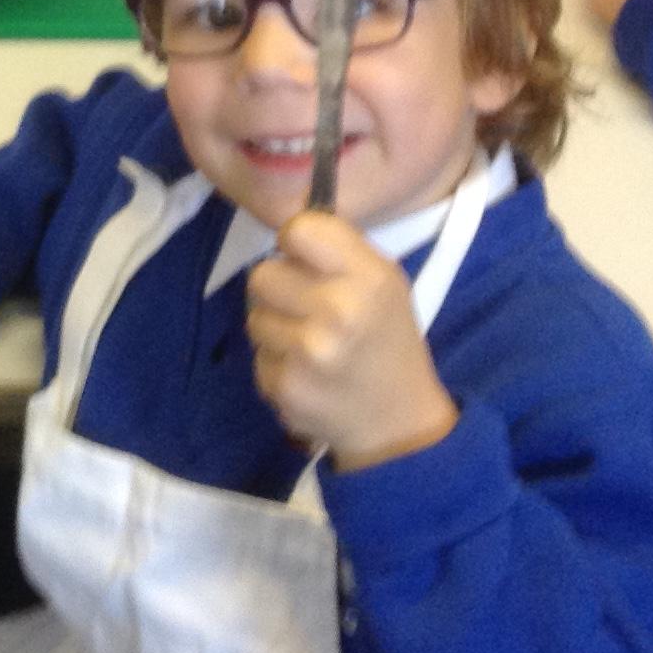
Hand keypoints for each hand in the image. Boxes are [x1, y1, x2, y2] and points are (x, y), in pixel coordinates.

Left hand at [248, 211, 459, 471]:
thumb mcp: (383, 281)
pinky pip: (259, 357)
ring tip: (309, 344)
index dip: (294, 244)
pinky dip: (277, 365)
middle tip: (305, 308)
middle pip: (262, 275)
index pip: (298, 230)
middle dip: (279, 289)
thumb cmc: (387, 338)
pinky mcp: (286, 388)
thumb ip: (337, 249)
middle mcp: (338, 312)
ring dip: (275, 328)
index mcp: (367, 278)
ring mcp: (308, 354)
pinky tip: (306, 374)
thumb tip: (287, 231)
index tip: (304, 260)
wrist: (398, 422)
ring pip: (254, 317)